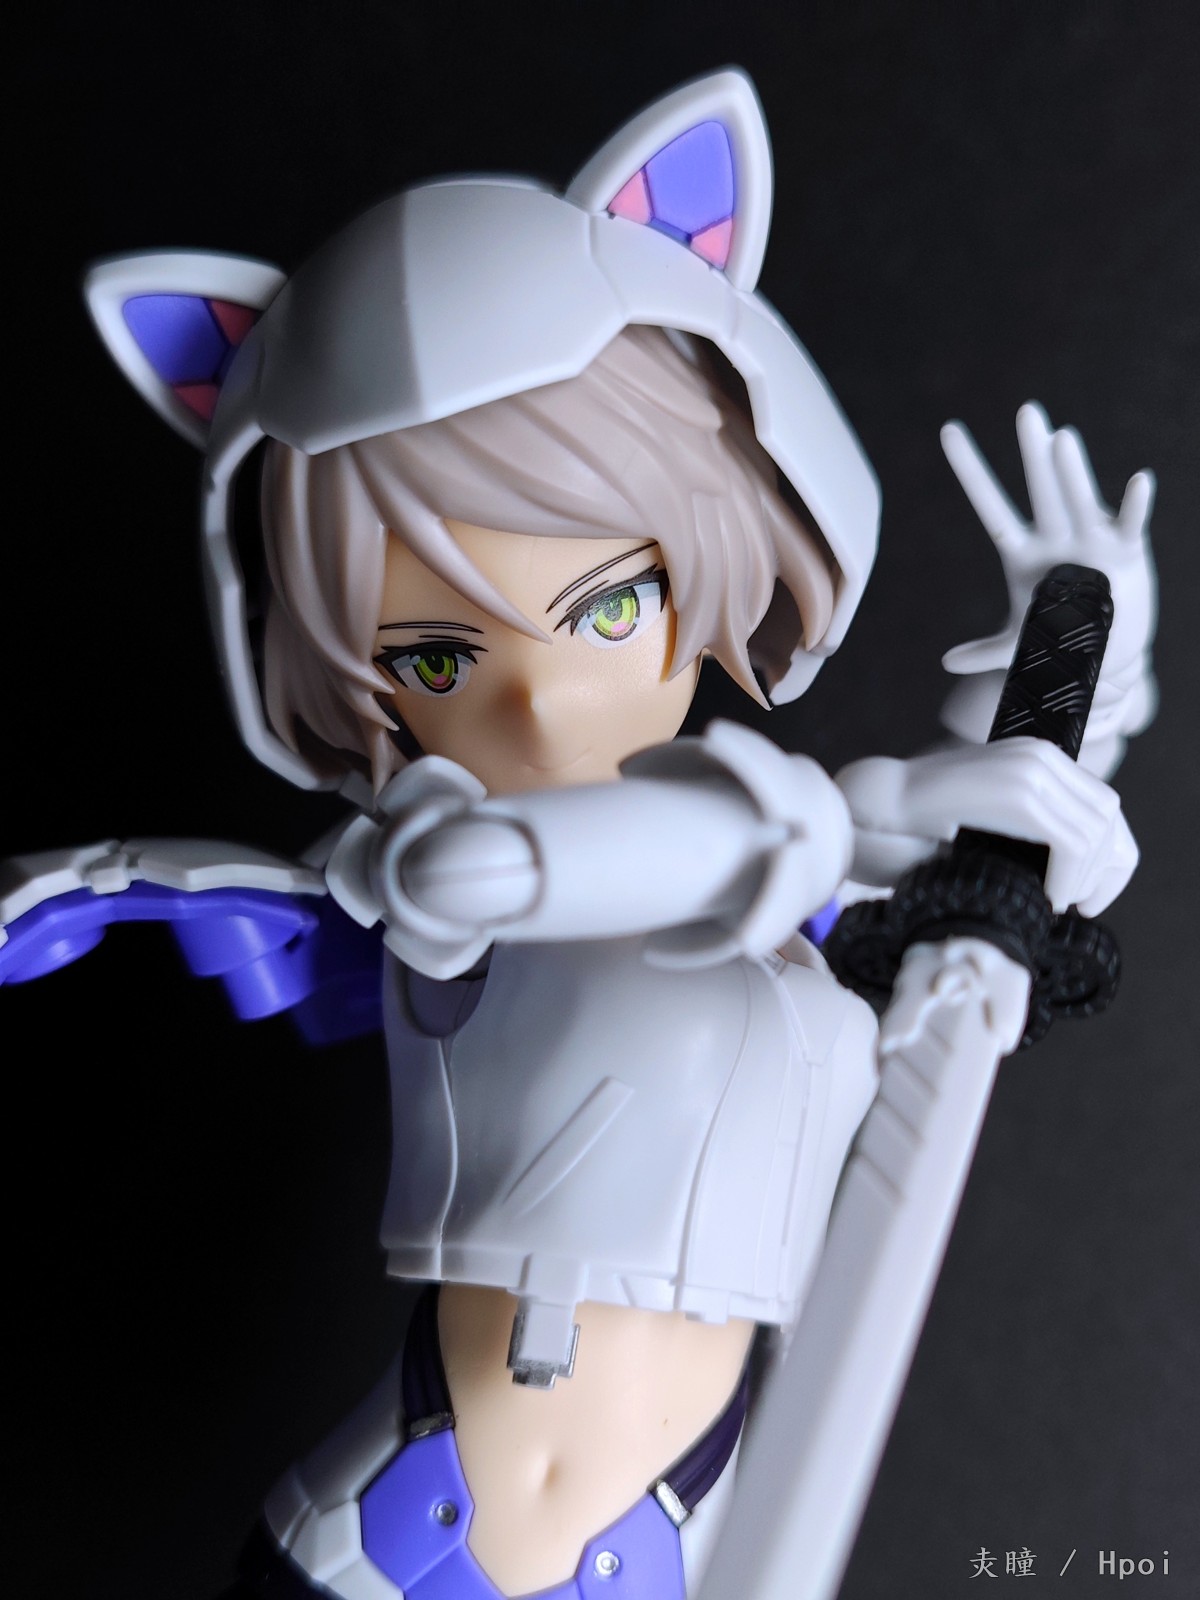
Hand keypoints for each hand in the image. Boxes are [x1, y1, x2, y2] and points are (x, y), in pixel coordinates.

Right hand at [837, 741, 1136, 914]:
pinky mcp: (1016, 791)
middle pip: (1108, 818)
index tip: (1088, 899)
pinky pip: (1070, 842)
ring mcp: (1029, 767)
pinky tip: (1043, 897)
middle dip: (1102, 871)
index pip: (1105, 807)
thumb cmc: (920, 831)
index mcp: (1037, 760)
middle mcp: (1039, 755)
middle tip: (1074, 907)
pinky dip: (1065, 879)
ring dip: (1080, 879)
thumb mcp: (991, 832)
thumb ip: (1032, 840)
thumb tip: (1082, 881)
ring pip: (1094, 832)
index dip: (1110, 859)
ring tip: (1050, 903)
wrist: (872, 812)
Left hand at [939, 403, 1156, 758]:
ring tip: (1061, 438)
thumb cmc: (1062, 634)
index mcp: (1024, 552)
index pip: (991, 508)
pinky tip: (1139, 481)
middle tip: (1026, 412)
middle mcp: (1057, 537)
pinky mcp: (1126, 553)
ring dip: (1071, 473)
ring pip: (1079, 500)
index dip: (970, 473)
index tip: (949, 431)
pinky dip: (1134, 506)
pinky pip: (1130, 525)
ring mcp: (1092, 540)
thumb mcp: (1020, 644)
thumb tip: (947, 663)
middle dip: (1032, 456)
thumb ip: (985, 651)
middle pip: (1040, 491)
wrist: (1108, 650)